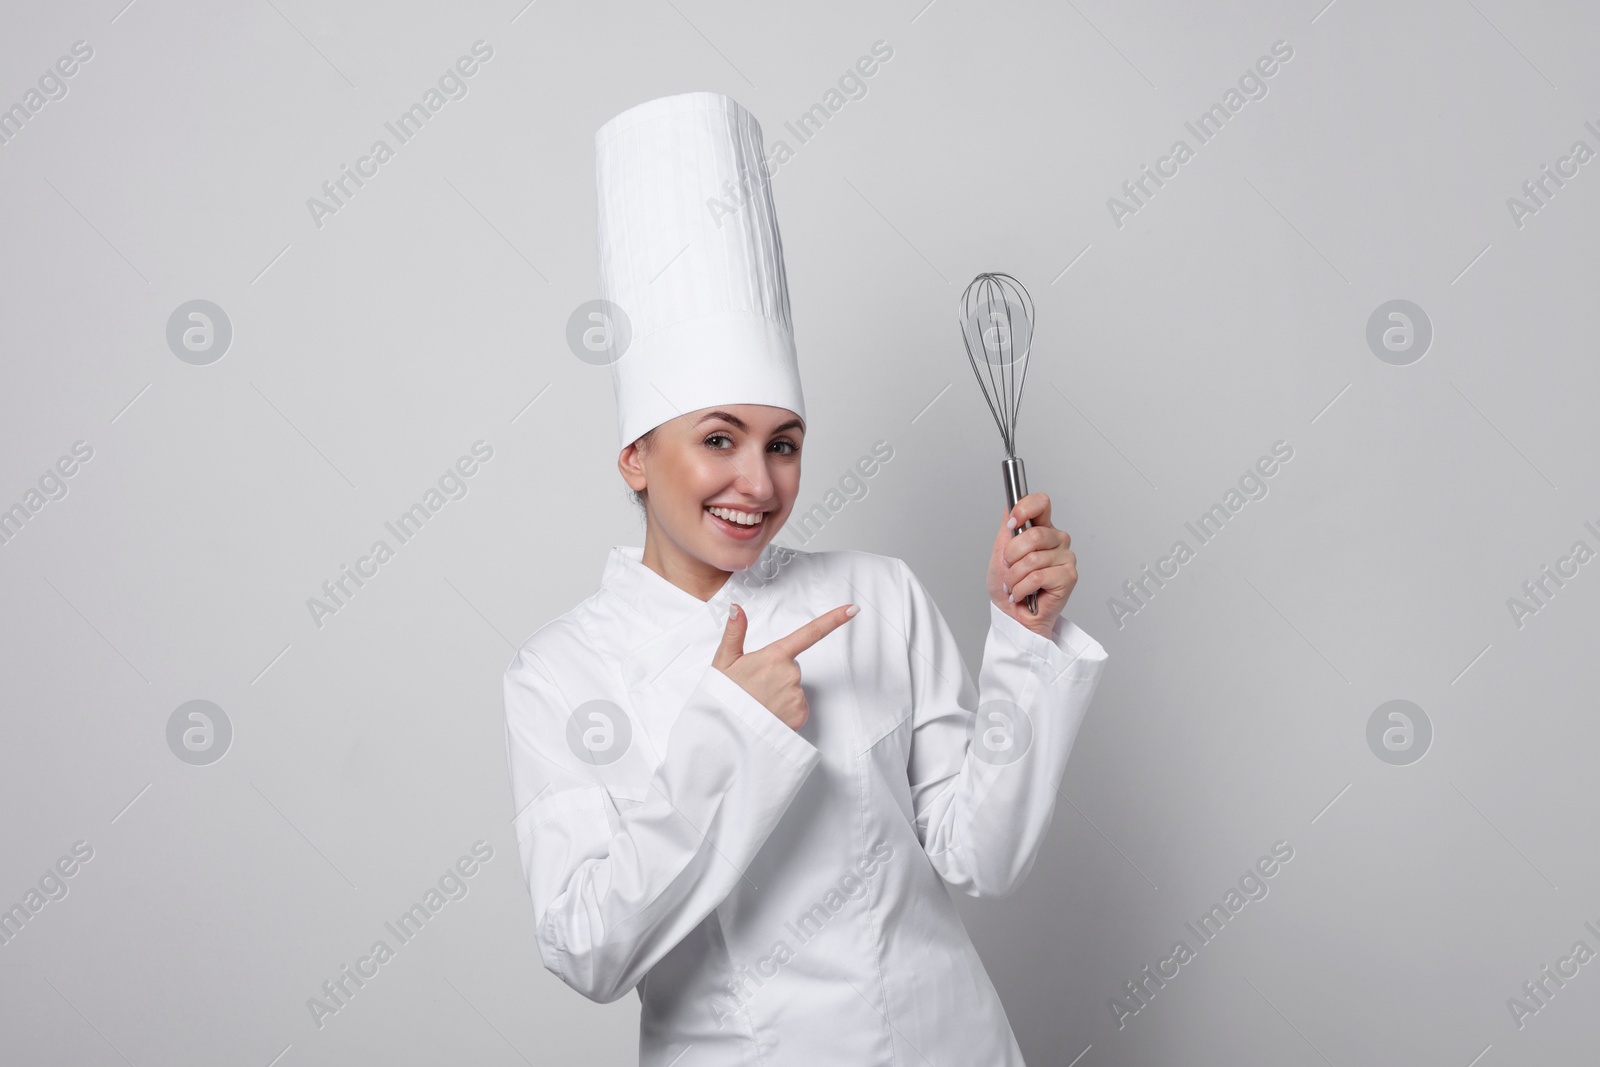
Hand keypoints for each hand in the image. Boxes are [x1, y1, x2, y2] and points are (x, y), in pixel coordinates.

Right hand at [712, 602, 857, 729]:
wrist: (726, 730)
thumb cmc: (726, 695)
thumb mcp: (724, 661)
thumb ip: (735, 632)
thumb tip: (737, 609)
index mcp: (775, 655)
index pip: (810, 633)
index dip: (834, 619)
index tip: (852, 610)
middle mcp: (791, 673)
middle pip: (793, 667)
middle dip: (777, 674)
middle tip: (756, 685)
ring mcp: (797, 695)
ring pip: (795, 687)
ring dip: (781, 693)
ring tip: (760, 701)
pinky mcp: (800, 714)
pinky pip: (798, 706)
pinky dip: (786, 709)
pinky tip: (769, 712)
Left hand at [986, 492, 1077, 636]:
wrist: (1011, 615)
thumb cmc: (1008, 587)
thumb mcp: (1000, 554)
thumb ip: (1007, 530)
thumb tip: (1009, 506)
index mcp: (1042, 530)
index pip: (1041, 504)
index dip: (1025, 509)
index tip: (1011, 524)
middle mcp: (1057, 540)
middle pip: (1035, 534)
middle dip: (1012, 555)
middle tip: (1009, 568)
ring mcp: (1065, 558)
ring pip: (1033, 559)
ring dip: (1015, 577)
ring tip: (1014, 586)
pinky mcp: (1068, 576)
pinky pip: (1038, 576)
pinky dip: (1022, 588)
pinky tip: (1022, 594)